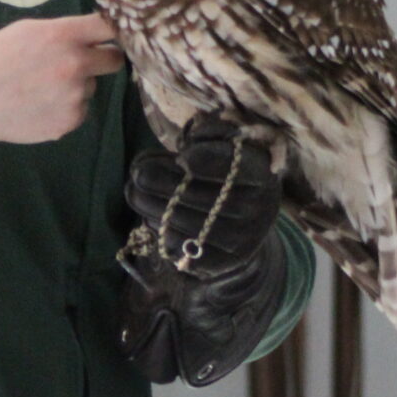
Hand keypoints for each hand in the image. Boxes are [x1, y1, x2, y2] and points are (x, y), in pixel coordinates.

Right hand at [0, 13, 121, 175]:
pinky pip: (79, 109)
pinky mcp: (71, 122)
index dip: (112, 30)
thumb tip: (95, 36)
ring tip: (41, 87)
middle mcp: (75, 65)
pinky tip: (39, 104)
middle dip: (102, 59)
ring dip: (76, 85)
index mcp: (62, 36)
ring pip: (91, 86)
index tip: (109, 34)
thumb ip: (63, 32)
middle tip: (81, 62)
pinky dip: (65, 107)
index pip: (108, 27)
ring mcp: (75, 97)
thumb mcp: (25, 31)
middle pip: (114, 59)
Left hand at [123, 117, 280, 276]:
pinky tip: (153, 215)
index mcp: (262, 173)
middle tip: (137, 171)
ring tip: (135, 190)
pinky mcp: (219, 262)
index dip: (205, 160)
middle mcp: (257, 210)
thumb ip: (210, 133)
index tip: (181, 157)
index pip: (233, 166)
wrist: (247, 226)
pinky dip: (159, 228)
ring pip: (180, 221)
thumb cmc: (229, 172)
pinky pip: (178, 245)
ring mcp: (239, 240)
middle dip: (157, 180)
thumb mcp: (229, 146)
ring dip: (148, 203)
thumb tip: (185, 145)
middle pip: (196, 195)